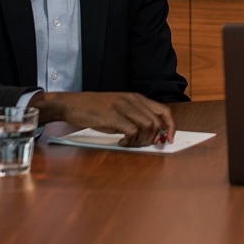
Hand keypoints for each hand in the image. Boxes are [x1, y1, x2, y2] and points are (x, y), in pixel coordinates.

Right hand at [31, 91, 175, 146]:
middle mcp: (133, 100)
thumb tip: (151, 134)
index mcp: (137, 98)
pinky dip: (130, 141)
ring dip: (141, 141)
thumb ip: (135, 116)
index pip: (164, 111)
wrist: (72, 104)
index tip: (169, 140)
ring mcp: (123, 107)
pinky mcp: (113, 115)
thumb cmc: (94, 109)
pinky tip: (121, 142)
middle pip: (157, 122)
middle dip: (153, 138)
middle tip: (141, 144)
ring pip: (147, 127)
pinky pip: (132, 131)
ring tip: (129, 143)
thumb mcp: (119, 108)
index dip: (171, 127)